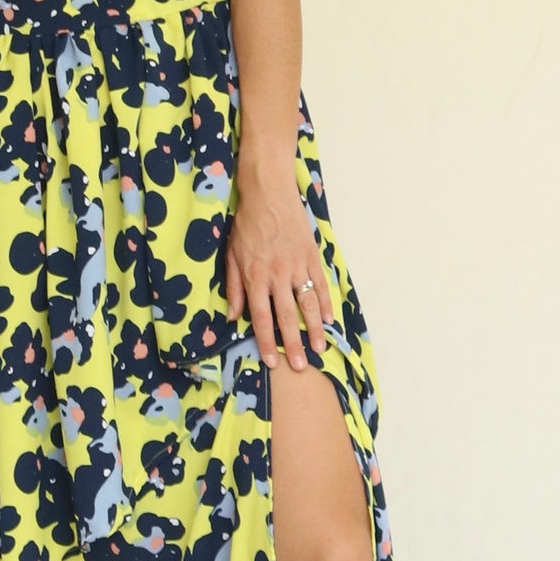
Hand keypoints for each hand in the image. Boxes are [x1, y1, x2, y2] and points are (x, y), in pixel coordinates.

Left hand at [224, 179, 334, 368]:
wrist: (268, 194)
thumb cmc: (246, 224)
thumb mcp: (231, 255)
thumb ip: (233, 288)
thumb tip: (232, 316)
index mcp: (254, 277)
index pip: (260, 316)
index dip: (266, 341)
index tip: (272, 361)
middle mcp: (276, 275)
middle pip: (286, 316)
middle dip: (293, 344)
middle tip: (302, 366)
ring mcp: (296, 266)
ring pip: (307, 304)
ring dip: (314, 329)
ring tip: (320, 348)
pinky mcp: (311, 256)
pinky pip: (320, 284)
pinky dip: (326, 303)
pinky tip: (329, 319)